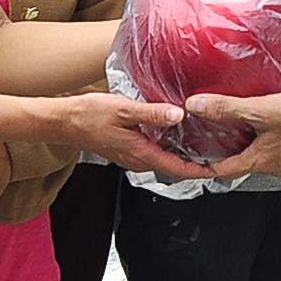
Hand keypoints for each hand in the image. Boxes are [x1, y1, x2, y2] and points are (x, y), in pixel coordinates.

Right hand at [58, 93, 203, 180]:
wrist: (63, 121)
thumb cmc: (89, 116)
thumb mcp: (123, 109)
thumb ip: (152, 113)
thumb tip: (178, 115)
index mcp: (140, 153)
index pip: (176, 168)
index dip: (199, 171)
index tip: (217, 170)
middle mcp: (137, 159)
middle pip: (173, 166)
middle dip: (195, 163)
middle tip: (216, 153)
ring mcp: (131, 155)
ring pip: (163, 159)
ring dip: (181, 154)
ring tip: (202, 143)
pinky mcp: (127, 148)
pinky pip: (153, 151)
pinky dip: (167, 146)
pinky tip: (174, 132)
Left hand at [189, 89, 280, 181]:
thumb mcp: (261, 110)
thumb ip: (227, 109)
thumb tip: (197, 107)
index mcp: (260, 161)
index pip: (222, 170)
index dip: (204, 164)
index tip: (193, 158)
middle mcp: (274, 167)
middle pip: (241, 162)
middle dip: (227, 148)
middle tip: (216, 132)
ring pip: (261, 154)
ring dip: (250, 141)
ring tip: (246, 121)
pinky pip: (278, 148)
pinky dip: (269, 137)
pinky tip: (275, 121)